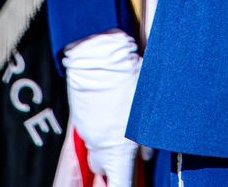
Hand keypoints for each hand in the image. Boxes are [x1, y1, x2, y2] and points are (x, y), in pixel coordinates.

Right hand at [62, 30, 140, 186]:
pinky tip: (112, 107)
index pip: (120, 185)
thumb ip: (147, 138)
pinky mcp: (80, 117)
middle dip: (114, 164)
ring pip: (97, 147)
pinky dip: (100, 126)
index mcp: (118, 150)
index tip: (130, 183)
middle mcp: (99, 146)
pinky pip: (91, 130)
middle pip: (104, 168)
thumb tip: (146, 154)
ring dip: (107, 142)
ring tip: (122, 122)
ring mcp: (87, 132)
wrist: (98, 55)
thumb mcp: (148, 108)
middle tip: (128, 151)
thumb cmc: (128, 80)